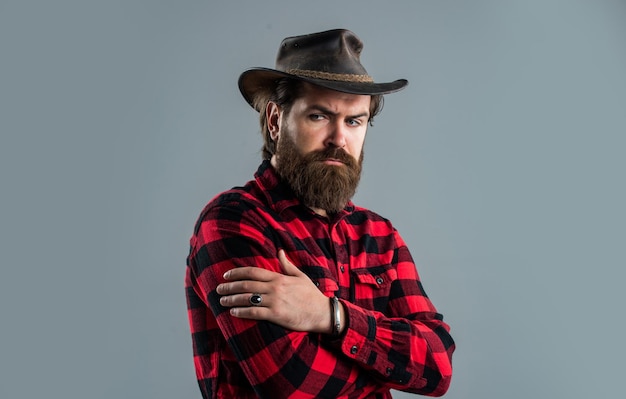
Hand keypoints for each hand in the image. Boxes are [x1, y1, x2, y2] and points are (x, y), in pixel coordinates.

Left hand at [217, 250, 332, 332]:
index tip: (226, 275)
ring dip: (232, 299)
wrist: (322, 313)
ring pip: (247, 298)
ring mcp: (275, 301)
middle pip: (246, 285)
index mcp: (279, 277)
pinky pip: (254, 312)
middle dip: (229, 287)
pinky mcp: (276, 315)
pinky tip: (233, 312)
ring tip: (222, 301)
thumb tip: (280, 251)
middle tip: (219, 289)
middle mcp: (275, 288)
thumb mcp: (300, 276)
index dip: (237, 273)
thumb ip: (287, 264)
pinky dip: (242, 312)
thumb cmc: (311, 295)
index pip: (253, 272)